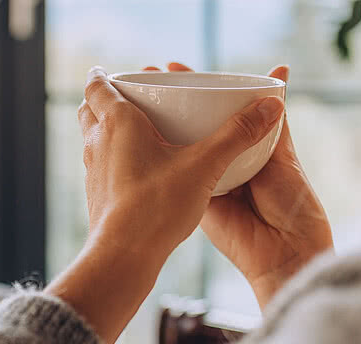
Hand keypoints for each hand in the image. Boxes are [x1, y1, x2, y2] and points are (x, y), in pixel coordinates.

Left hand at [47, 65, 285, 343]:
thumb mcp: (205, 166)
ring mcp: (93, 172)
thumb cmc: (158, 207)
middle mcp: (98, 144)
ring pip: (93, 140)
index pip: (97, 87)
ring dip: (106, 131)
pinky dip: (112, 160)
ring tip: (134, 132)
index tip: (114, 72)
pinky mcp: (96, 197)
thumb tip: (270, 106)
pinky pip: (100, 168)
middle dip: (104, 100)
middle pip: (90, 111)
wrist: (124, 256)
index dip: (103, 76)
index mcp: (118, 123)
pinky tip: (137, 171)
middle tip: (126, 97)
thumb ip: (237, 135)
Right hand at [146, 63, 333, 309]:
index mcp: (248, 145)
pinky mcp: (193, 197)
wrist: (284, 252)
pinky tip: (140, 137)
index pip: (218, 110)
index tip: (175, 68)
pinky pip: (177, 171)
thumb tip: (280, 71)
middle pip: (194, 125)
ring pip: (181, 146)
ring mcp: (205, 179)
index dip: (196, 90)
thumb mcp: (283, 153)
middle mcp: (224, 159)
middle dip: (170, 102)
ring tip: (136, 99)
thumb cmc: (293, 203)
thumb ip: (274, 119)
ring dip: (158, 125)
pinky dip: (160, 155)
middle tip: (147, 77)